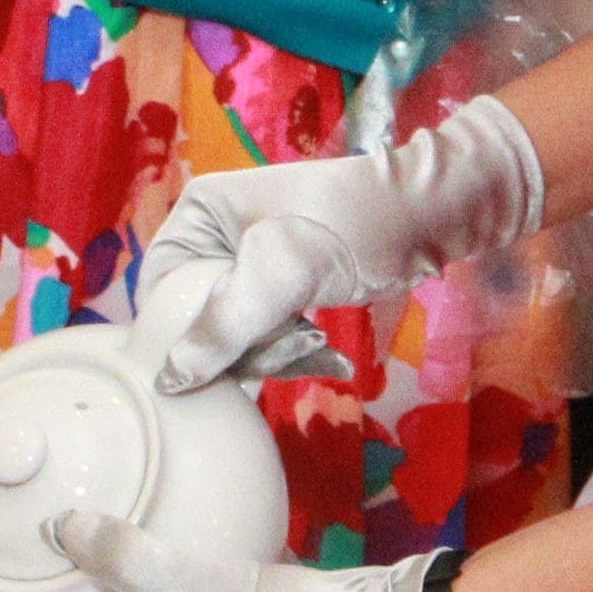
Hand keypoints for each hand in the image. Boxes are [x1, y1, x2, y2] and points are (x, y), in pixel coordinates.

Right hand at [139, 97, 548, 390]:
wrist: (433, 213)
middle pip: (197, 320)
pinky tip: (330, 356)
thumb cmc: (356, 226)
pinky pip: (267, 336)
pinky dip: (294, 352)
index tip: (230, 358)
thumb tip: (170, 378)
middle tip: (296, 341)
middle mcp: (216, 237)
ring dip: (276, 353)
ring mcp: (251, 264)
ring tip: (318, 344)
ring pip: (235, 336)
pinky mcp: (285, 288)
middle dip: (245, 347)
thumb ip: (226, 323)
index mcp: (198, 215)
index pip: (159, 292)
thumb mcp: (285, 272)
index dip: (184, 335)